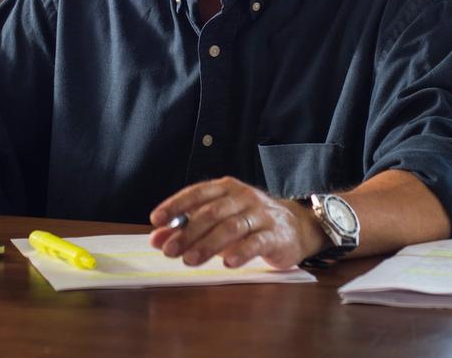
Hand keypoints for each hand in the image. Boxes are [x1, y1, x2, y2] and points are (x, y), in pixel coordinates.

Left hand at [149, 176, 327, 269]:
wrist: (295, 226)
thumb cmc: (249, 223)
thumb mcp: (218, 222)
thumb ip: (187, 228)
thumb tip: (156, 237)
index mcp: (226, 188)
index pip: (197, 192)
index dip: (176, 205)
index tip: (156, 219)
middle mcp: (243, 197)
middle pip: (212, 212)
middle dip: (188, 232)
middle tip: (169, 250)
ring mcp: (261, 213)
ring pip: (231, 227)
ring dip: (208, 244)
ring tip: (190, 261)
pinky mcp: (275, 234)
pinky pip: (257, 241)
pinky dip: (241, 252)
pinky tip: (228, 263)